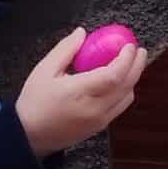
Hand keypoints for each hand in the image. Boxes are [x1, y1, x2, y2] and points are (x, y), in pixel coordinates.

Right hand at [15, 28, 146, 158]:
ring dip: (132, 79)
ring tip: (129, 64)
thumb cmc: (34, 101)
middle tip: (138, 50)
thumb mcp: (44, 70)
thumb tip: (82, 32)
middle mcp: (94, 108)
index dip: (126, 59)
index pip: (113, 75)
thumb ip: (65, 50)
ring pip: (127, 97)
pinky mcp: (100, 127)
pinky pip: (120, 107)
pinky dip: (124, 91)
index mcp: (79, 92)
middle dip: (137, 65)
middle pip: (127, 85)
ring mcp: (99, 120)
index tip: (129, 45)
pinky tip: (118, 81)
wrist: (29, 135)